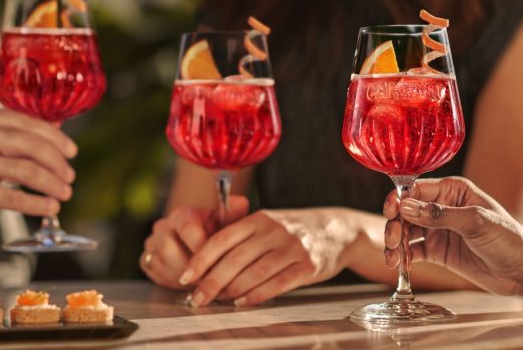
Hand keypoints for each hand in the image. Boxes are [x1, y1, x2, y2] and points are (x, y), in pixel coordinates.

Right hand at [0, 105, 77, 240]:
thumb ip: (3, 131)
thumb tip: (51, 129)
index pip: (24, 122)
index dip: (54, 137)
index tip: (71, 150)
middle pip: (30, 144)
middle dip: (57, 161)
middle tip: (70, 174)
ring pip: (28, 171)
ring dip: (52, 184)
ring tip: (64, 192)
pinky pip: (16, 198)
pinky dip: (37, 204)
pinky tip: (49, 207)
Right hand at [140, 196, 249, 288]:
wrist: (198, 239)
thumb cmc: (215, 231)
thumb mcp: (227, 221)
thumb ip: (234, 212)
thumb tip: (241, 203)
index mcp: (181, 215)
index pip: (188, 229)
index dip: (202, 249)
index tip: (217, 264)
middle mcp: (163, 227)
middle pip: (168, 248)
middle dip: (189, 268)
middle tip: (207, 281)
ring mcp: (152, 243)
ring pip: (160, 262)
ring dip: (180, 277)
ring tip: (201, 285)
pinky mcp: (147, 259)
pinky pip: (155, 272)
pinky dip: (171, 281)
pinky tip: (188, 286)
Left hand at [181, 207, 360, 306]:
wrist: (337, 230)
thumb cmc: (293, 231)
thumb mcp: (267, 224)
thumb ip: (241, 238)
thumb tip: (205, 266)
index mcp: (258, 218)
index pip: (222, 238)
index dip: (201, 259)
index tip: (185, 276)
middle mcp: (273, 230)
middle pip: (235, 259)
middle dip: (212, 281)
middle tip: (197, 298)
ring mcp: (292, 248)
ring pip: (255, 272)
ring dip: (233, 290)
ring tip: (219, 301)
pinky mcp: (308, 265)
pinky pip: (277, 284)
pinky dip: (257, 295)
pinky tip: (243, 302)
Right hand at [383, 176, 522, 296]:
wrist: (522, 271)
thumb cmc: (508, 239)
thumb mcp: (475, 223)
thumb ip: (440, 215)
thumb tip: (406, 206)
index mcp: (453, 191)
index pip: (417, 190)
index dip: (400, 200)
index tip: (391, 213)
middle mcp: (442, 207)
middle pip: (406, 211)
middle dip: (395, 225)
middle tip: (392, 241)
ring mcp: (439, 230)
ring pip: (406, 231)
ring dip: (395, 243)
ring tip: (393, 259)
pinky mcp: (438, 251)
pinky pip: (413, 251)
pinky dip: (404, 257)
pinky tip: (401, 266)